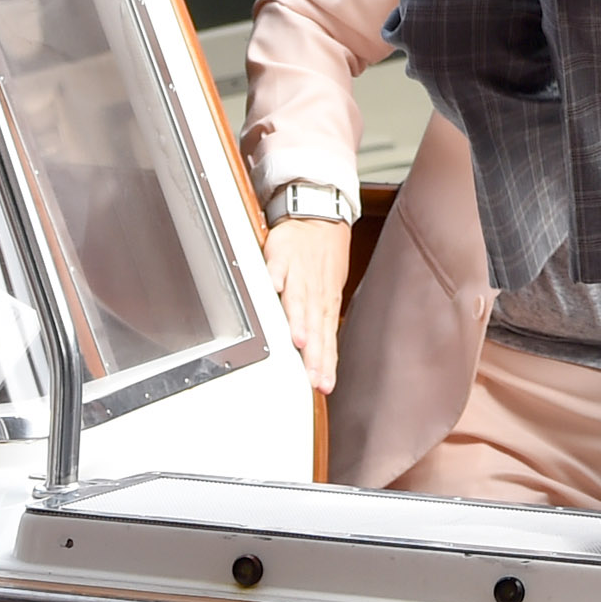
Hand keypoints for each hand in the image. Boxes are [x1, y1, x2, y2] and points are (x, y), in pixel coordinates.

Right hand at [264, 215, 350, 391]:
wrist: (319, 216)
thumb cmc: (323, 260)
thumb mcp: (328, 294)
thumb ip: (321, 325)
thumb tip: (322, 359)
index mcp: (326, 303)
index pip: (327, 339)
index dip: (325, 363)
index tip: (322, 385)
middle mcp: (315, 292)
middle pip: (315, 327)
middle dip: (313, 353)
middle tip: (312, 375)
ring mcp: (298, 273)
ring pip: (299, 300)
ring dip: (298, 319)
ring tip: (298, 340)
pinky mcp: (281, 254)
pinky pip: (276, 266)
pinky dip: (274, 277)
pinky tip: (272, 289)